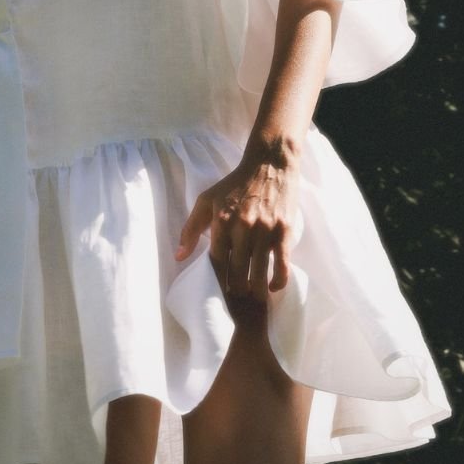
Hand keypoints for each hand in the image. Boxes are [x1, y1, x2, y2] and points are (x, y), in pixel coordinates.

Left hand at [176, 149, 297, 301]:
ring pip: (259, 274)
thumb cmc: (236, 183)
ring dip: (255, 291)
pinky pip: (282, 265)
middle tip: (235, 299)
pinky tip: (273, 287)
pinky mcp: (284, 232)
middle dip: (235, 290)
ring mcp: (265, 231)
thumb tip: (179, 257)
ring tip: (252, 298)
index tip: (216, 292)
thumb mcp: (207, 199)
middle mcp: (243, 228)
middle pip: (236, 272)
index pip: (215, 262)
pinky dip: (278, 281)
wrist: (270, 164)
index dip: (215, 280)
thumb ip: (191, 228)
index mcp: (221, 221)